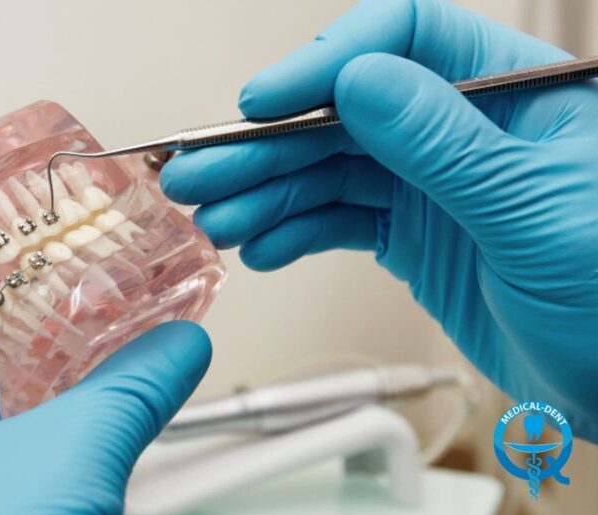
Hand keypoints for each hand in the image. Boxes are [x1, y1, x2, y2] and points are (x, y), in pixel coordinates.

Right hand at [160, 0, 597, 439]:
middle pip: (346, 111)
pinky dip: (295, 233)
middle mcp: (467, 129)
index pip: (408, 37)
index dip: (327, 61)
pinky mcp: (416, 235)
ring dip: (267, 194)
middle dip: (267, 144)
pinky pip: (340, 220)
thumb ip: (448, 146)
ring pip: (331, 169)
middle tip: (203, 172)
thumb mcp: (540, 215)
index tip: (265, 102)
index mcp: (518, 95)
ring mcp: (436, 183)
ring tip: (219, 222)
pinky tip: (263, 247)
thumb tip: (363, 82)